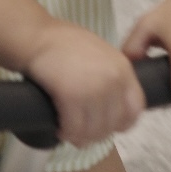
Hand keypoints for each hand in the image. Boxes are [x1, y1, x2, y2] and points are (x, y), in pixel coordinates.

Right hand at [22, 21, 145, 145]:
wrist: (35, 35)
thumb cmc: (62, 42)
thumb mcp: (100, 53)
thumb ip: (111, 76)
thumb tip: (112, 105)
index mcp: (123, 68)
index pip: (134, 110)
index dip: (120, 123)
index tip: (106, 124)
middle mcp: (113, 80)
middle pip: (112, 125)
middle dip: (96, 133)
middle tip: (81, 130)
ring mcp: (93, 89)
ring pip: (93, 131)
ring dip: (80, 136)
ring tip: (68, 130)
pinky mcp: (71, 97)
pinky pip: (73, 129)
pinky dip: (66, 133)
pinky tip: (59, 128)